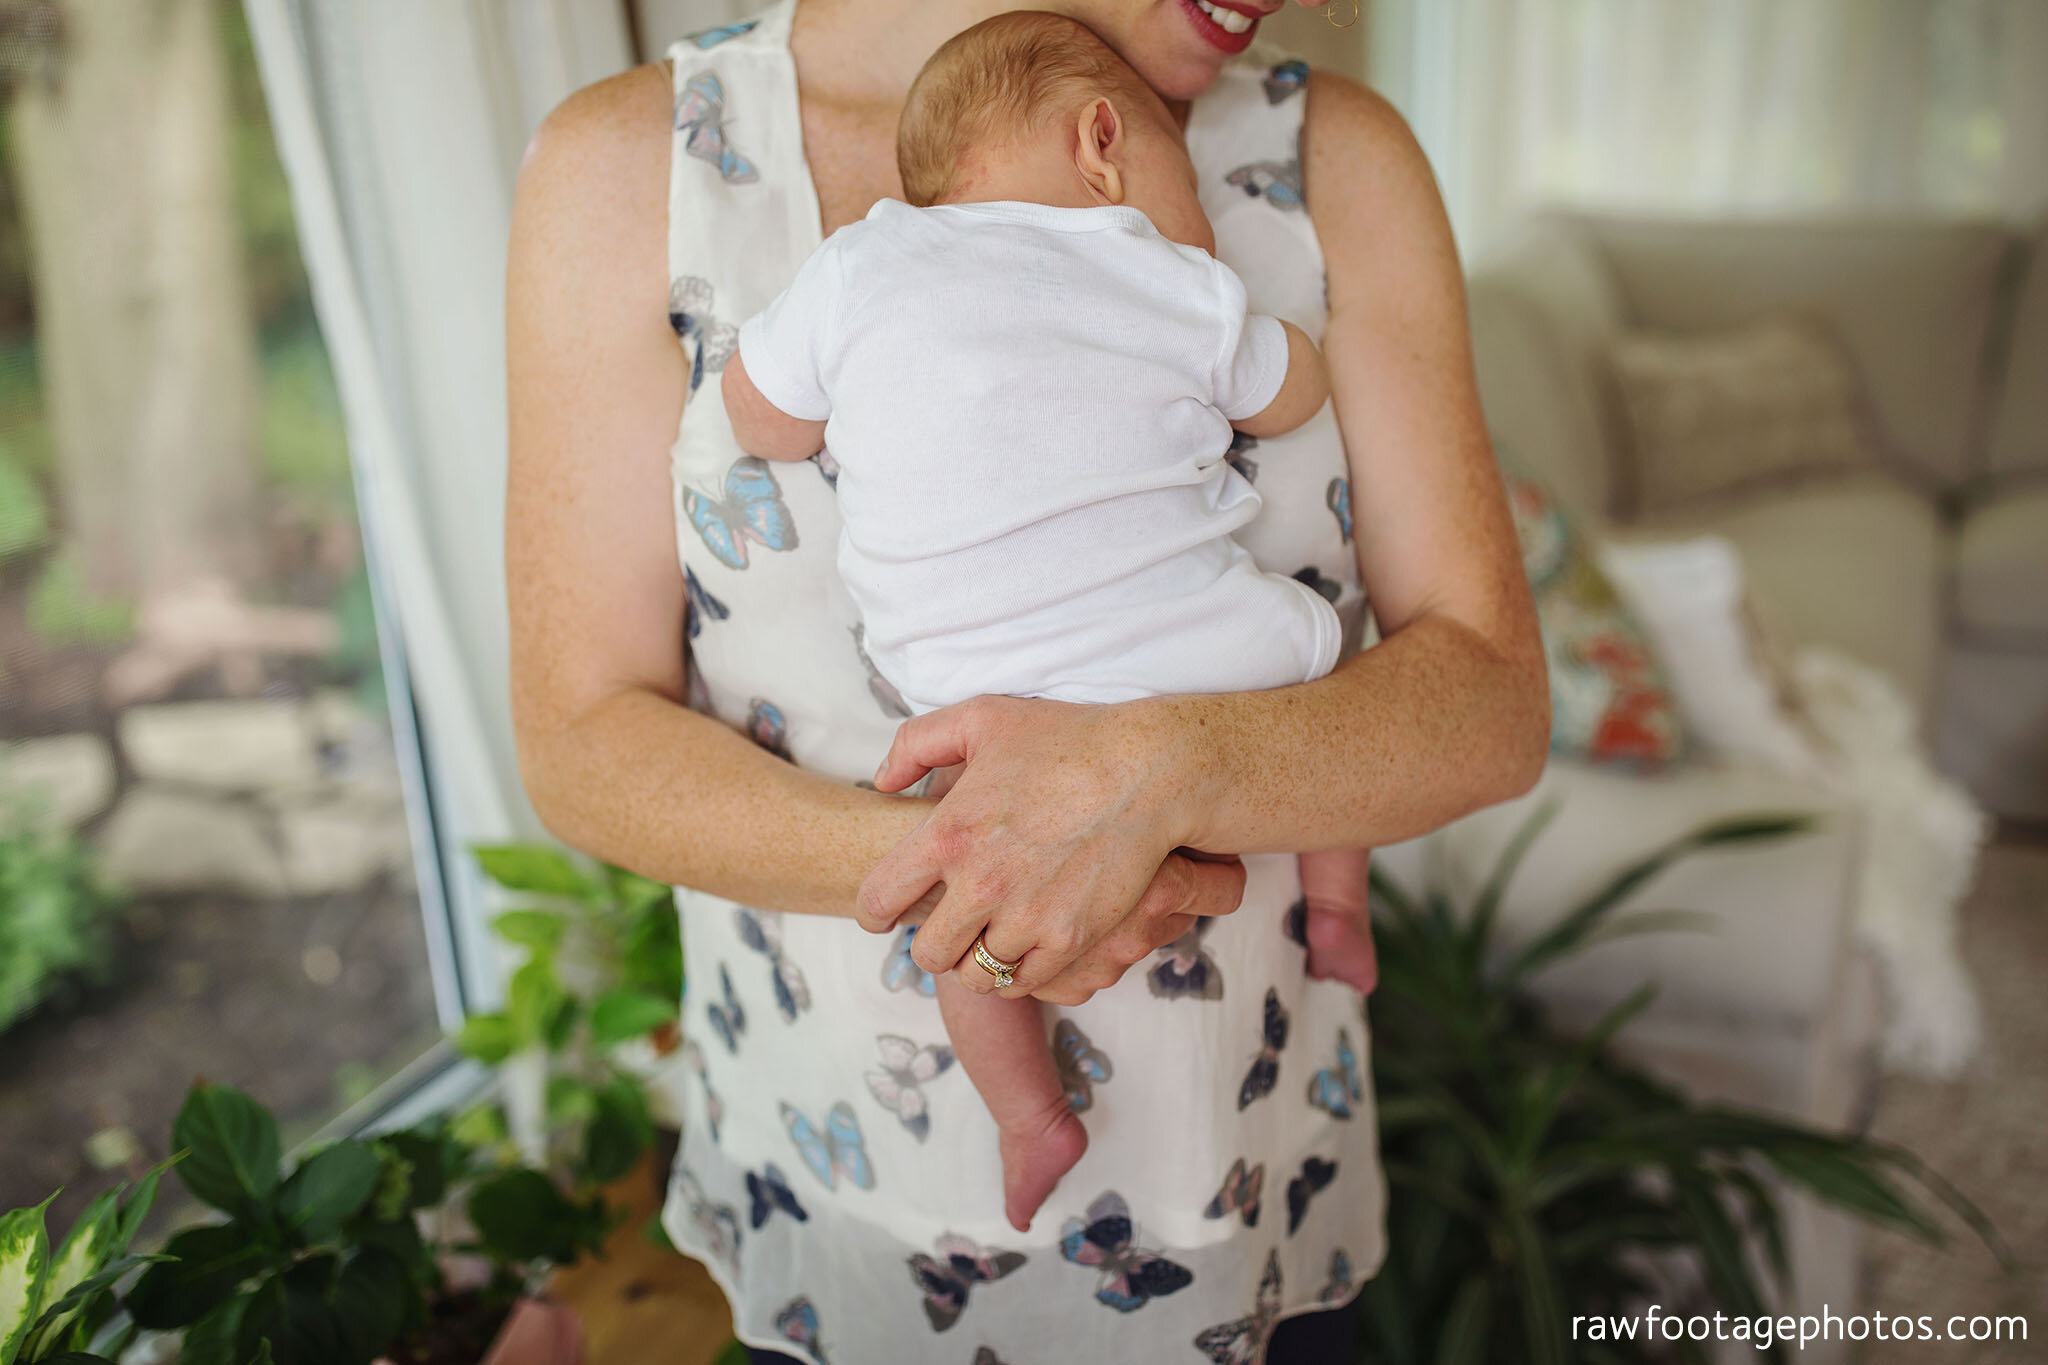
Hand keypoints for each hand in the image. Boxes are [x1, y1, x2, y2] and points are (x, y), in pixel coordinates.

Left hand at [856, 695, 1243, 1001]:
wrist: (1148, 773)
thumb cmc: (1068, 740)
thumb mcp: (983, 718)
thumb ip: (917, 744)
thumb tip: (882, 782)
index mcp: (948, 834)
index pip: (880, 899)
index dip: (875, 913)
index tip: (884, 916)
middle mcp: (980, 885)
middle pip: (927, 953)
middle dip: (933, 944)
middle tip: (949, 929)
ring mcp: (1025, 918)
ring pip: (976, 975)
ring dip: (977, 961)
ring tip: (989, 940)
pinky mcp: (1068, 940)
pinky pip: (1023, 983)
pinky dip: (1018, 972)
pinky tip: (1026, 946)